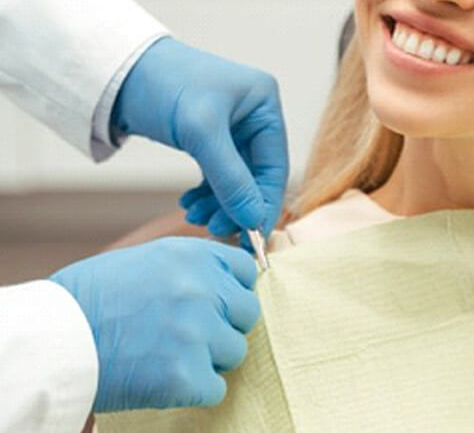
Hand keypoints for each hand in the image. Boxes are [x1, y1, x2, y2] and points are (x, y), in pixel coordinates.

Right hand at [50, 237, 259, 411]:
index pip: (245, 270)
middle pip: (247, 312)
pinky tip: (165, 380)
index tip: (218, 302)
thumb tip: (225, 282)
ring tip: (171, 356)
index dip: (232, 289)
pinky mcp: (186, 375)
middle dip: (225, 325)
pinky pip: (215, 388)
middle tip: (192, 335)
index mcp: (193, 255)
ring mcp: (197, 332)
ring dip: (209, 358)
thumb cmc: (92, 297)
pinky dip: (195, 390)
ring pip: (235, 351)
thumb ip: (192, 268)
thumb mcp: (149, 260)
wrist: (55, 338)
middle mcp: (202, 288)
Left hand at [110, 37, 288, 249]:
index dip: (264, 202)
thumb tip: (253, 220)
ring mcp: (232, 126)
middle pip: (256, 174)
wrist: (122, 71)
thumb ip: (229, 178)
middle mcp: (253, 114)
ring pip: (236, 178)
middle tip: (216, 229)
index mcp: (264, 103)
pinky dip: (207, 193)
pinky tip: (189, 204)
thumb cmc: (164, 85)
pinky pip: (218, 174)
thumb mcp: (200, 131)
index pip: (275, 164)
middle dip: (237, 205)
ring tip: (195, 217)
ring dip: (219, 202)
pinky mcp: (209, 137)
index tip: (251, 237)